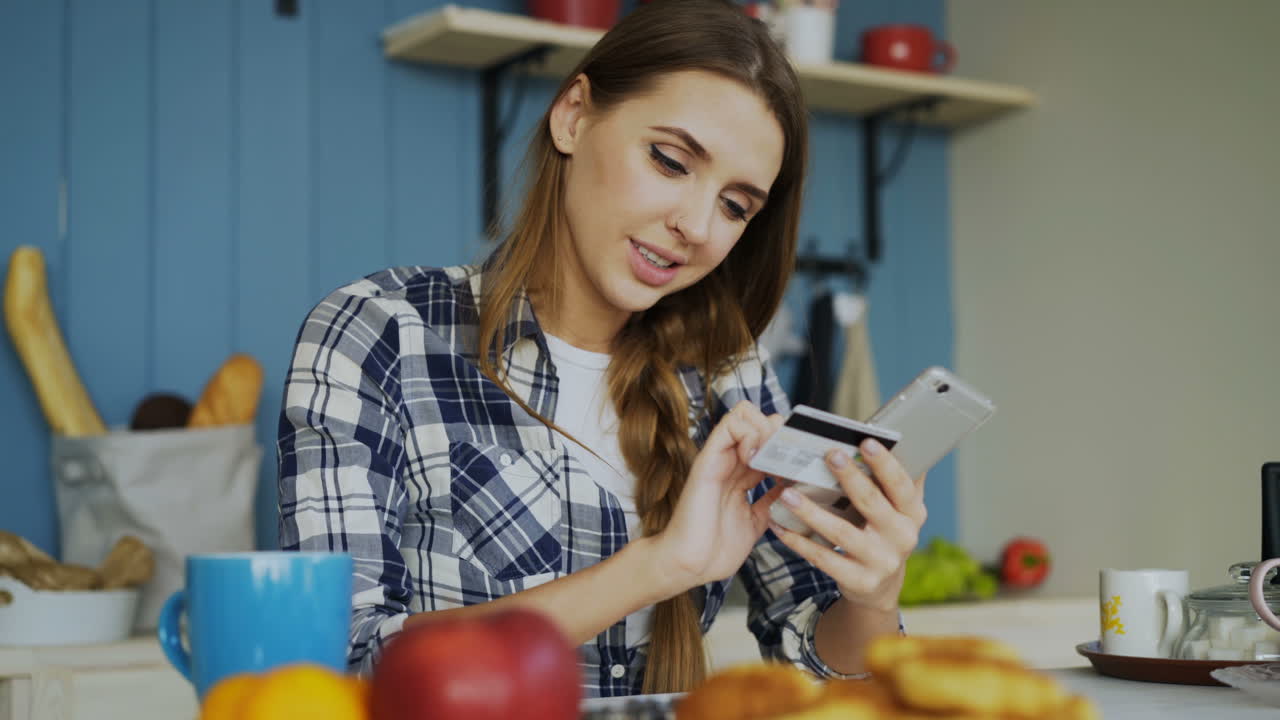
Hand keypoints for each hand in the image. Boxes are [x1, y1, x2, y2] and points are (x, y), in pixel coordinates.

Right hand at [651, 401, 784, 592]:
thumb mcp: (756, 521)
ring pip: (746, 413)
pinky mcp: (709, 458)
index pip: (768, 437)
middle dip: (780, 431)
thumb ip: (769, 501)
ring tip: (771, 458)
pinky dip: (750, 434)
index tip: (799, 463)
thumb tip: (790, 487)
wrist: (690, 565)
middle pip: (759, 418)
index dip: (787, 443)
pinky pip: (731, 424)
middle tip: (788, 457)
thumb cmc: (716, 549)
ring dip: (766, 430)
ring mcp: (720, 458)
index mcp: (742, 475)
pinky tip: (754, 459)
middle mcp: (732, 461)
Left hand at [769, 439, 926, 612]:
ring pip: (841, 532)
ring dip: (812, 511)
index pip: (901, 485)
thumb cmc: (883, 532)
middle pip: (871, 503)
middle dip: (849, 477)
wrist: (880, 586)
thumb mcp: (897, 509)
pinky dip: (799, 541)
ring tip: (788, 493)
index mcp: (913, 513)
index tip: (866, 442)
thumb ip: (893, 479)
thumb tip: (888, 436)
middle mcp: (903, 537)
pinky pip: (823, 558)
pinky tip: (780, 525)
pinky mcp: (859, 581)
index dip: (885, 464)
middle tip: (828, 455)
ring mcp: (881, 562)